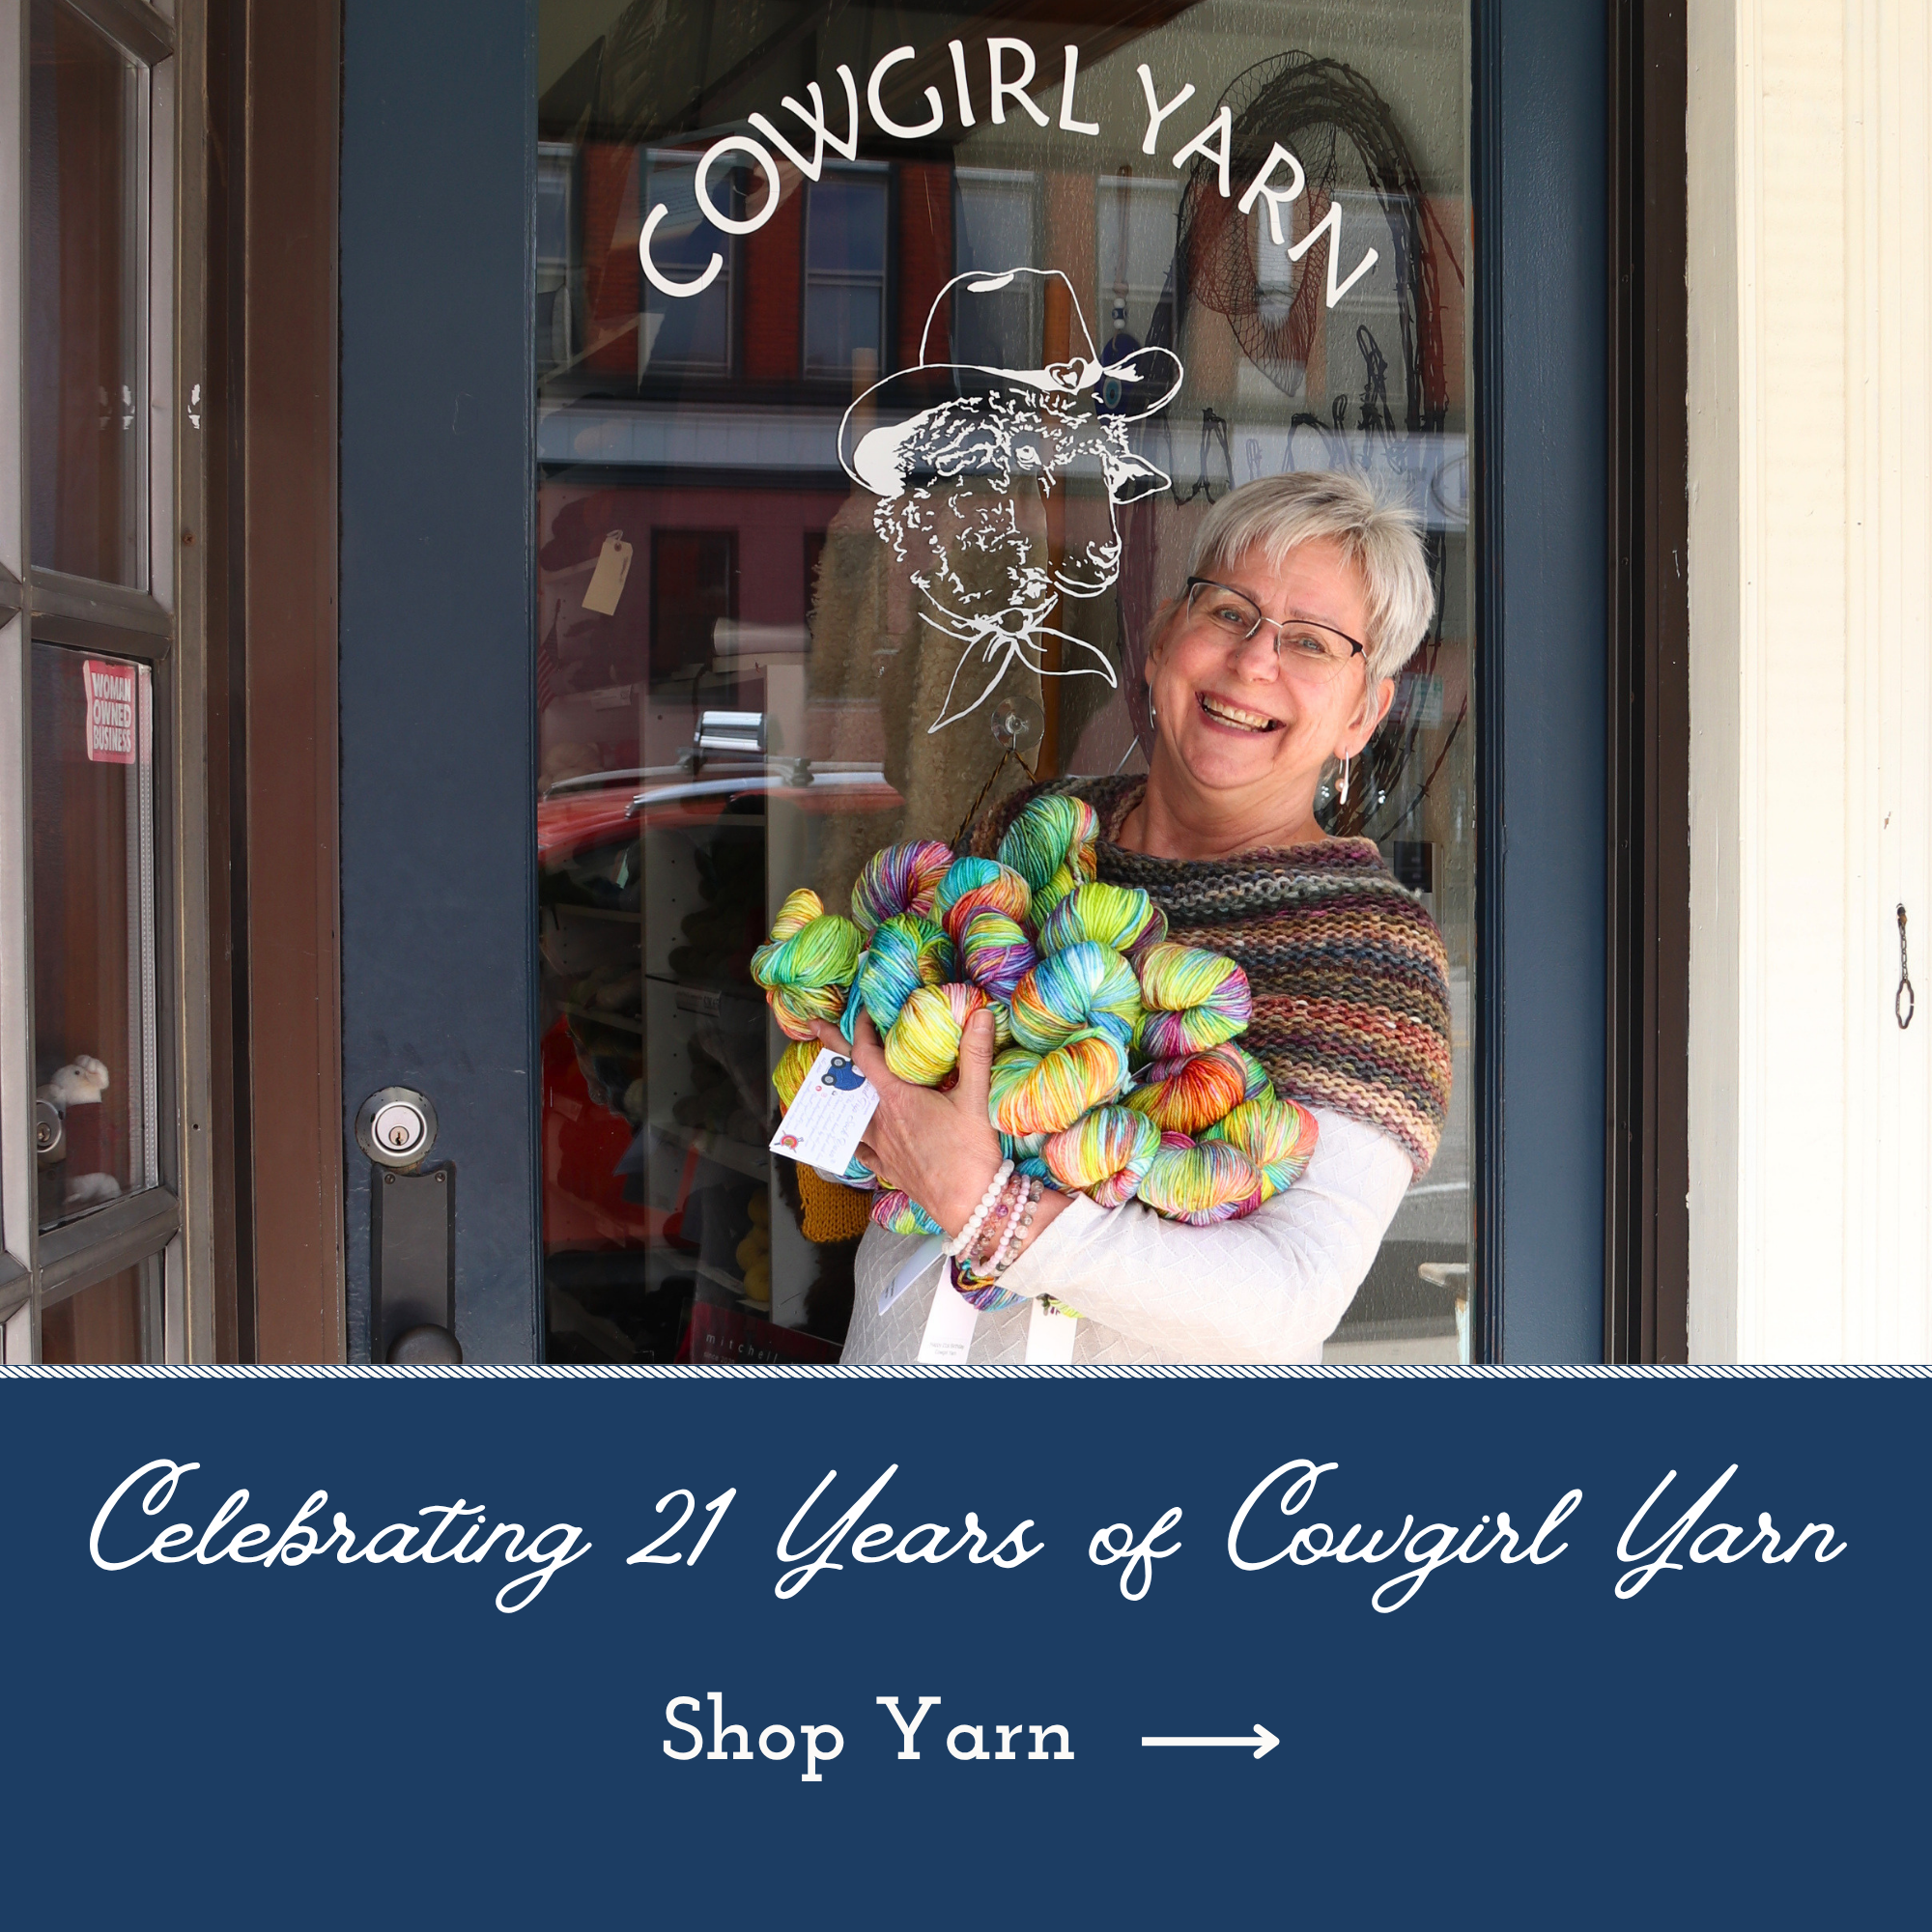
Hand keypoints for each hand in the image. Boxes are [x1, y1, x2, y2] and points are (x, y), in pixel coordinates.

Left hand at [809, 1009, 1002, 1237]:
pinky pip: (861, 1148)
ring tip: (833, 1079)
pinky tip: (856, 1134)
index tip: (862, 1013)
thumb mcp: (975, 1099)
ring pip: (850, 1113)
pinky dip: (854, 1135)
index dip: (861, 1030)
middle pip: (849, 1080)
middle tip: (817, 1028)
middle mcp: (881, 1121)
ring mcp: (881, 1146)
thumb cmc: (970, 1154)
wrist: (969, 1205)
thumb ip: (975, 1053)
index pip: (866, 1056)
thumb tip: (981, 1014)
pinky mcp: (887, 1167)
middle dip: (833, 1050)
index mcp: (897, 1099)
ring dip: (841, 1092)